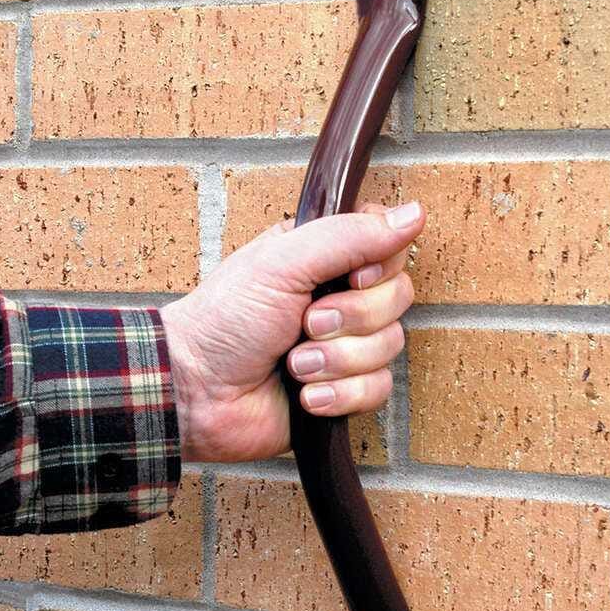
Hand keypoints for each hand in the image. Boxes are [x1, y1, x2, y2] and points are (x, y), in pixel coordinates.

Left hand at [159, 201, 424, 461]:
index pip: (389, 249)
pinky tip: (306, 397)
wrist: (196, 392)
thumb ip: (349, 235)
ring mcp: (344, 346)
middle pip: (397, 299)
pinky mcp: (344, 392)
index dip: (380, 267)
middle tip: (306, 324)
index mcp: (325, 258)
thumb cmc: (225, 320)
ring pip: (390, 347)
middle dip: (351, 318)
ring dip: (338, 360)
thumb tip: (414, 213)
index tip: (351, 276)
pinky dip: (340, 394)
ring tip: (294, 364)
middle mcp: (339, 297)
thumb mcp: (283, 262)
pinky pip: (378, 389)